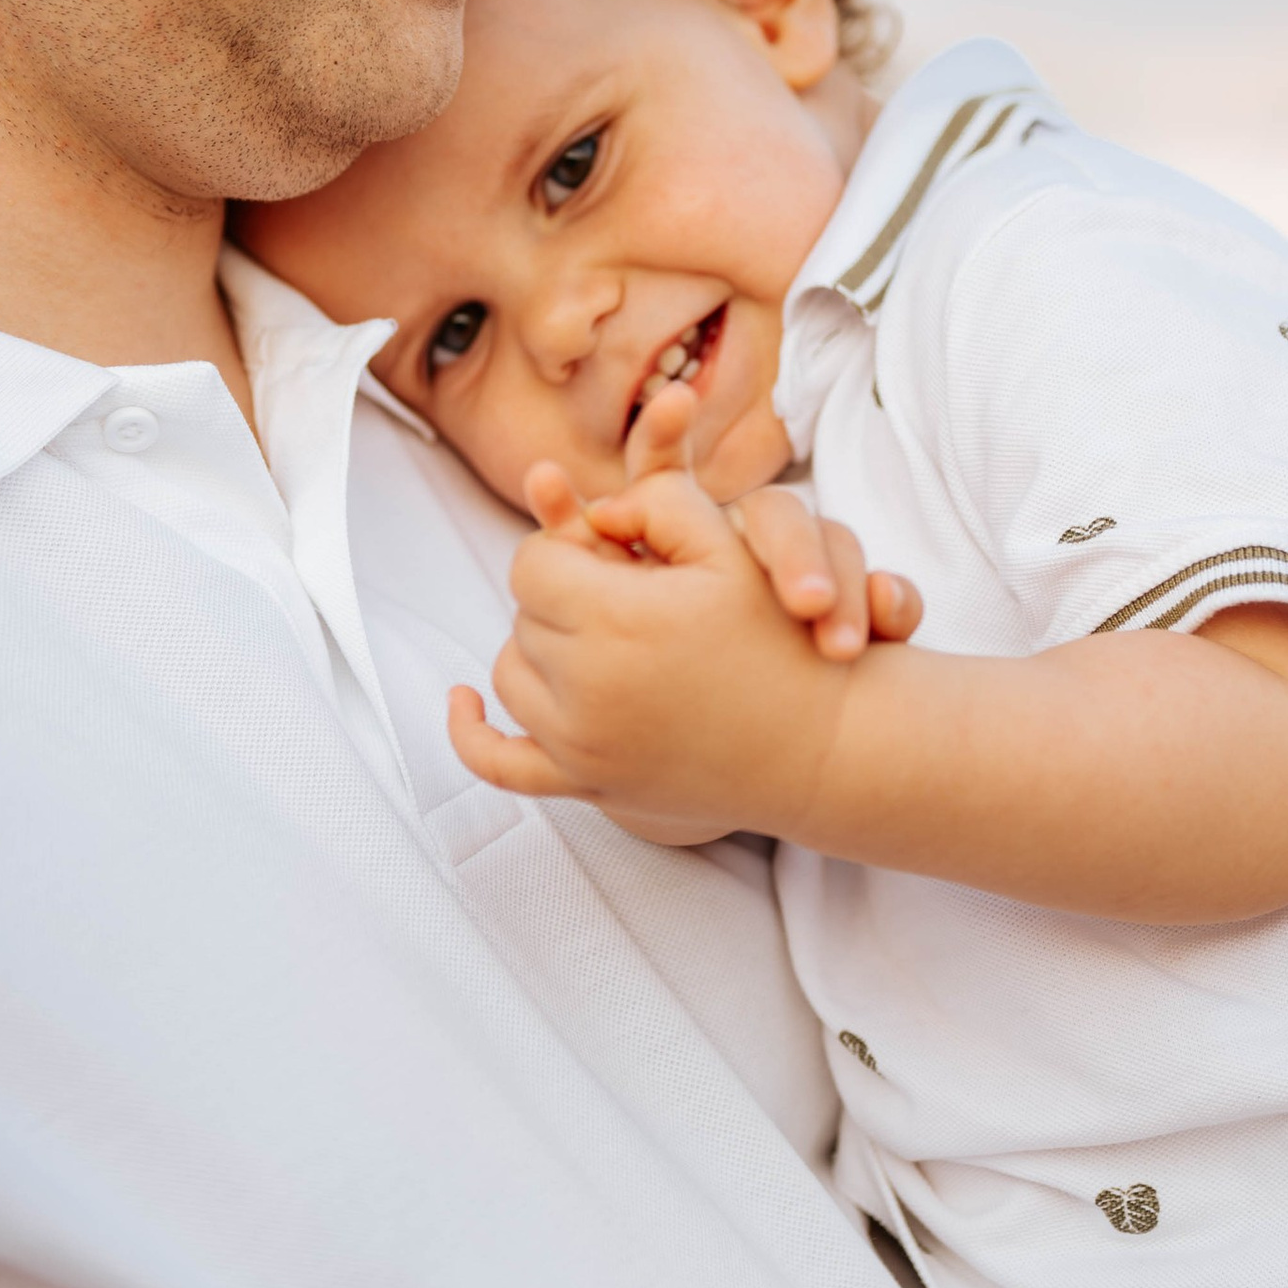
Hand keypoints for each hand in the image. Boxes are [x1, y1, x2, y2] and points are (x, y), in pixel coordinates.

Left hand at [448, 431, 920, 839]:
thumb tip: (593, 508)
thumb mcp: (733, 547)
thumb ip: (657, 499)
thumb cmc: (782, 638)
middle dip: (562, 599)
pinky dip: (472, 733)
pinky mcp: (587, 787)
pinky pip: (498, 766)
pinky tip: (463, 702)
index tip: (608, 554)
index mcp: (617, 620)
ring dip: (540, 650)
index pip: (534, 564)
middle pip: (523, 617)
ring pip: (510, 675)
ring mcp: (581, 747)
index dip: (567, 548)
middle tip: (618, 600)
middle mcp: (586, 689)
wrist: (823, 747)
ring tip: (595, 640)